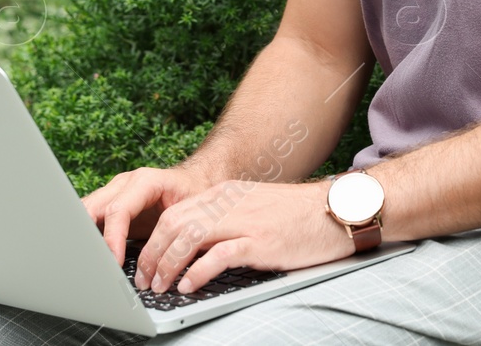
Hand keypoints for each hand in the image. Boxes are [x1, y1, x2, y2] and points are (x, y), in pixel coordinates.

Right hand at [81, 165, 220, 266]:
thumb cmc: (195, 196)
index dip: (112, 239)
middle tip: (90, 264)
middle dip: (87, 236)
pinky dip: (87, 235)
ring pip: (86, 211)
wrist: (195, 181)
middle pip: (92, 207)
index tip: (113, 263)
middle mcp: (124, 184)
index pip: (118, 210)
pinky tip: (88, 254)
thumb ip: (171, 233)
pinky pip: (91, 217)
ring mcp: (114, 191)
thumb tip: (160, 264)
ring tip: (85, 261)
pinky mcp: (110, 203)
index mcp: (144, 181)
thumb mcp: (188, 213)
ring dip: (83, 235)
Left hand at [130, 178, 352, 295]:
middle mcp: (227, 203)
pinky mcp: (260, 241)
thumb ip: (224, 217)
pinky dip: (197, 272)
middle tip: (145, 280)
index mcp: (223, 195)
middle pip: (173, 224)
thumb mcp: (251, 206)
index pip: (173, 213)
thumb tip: (193, 243)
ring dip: (168, 264)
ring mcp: (243, 221)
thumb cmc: (295, 214)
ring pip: (188, 237)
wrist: (335, 209)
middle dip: (152, 254)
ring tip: (160, 286)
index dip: (153, 239)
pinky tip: (189, 286)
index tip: (145, 262)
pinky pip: (219, 255)